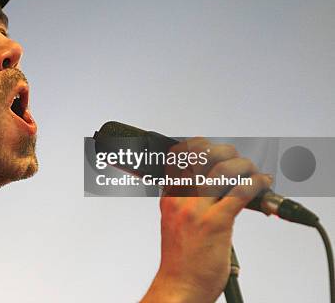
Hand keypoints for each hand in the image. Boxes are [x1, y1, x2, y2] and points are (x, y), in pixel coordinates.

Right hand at [142, 138, 271, 302]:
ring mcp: (197, 210)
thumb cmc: (180, 260)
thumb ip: (183, 202)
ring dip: (244, 165)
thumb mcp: (173, 222)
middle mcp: (180, 199)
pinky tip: (262, 183)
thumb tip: (205, 186)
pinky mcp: (216, 223)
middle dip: (224, 151)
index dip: (197, 145)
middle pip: (201, 156)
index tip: (212, 147)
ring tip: (253, 172)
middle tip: (236, 159)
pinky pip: (240, 192)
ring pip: (223, 169)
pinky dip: (256, 183)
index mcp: (169, 198)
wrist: (180, 286)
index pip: (177, 157)